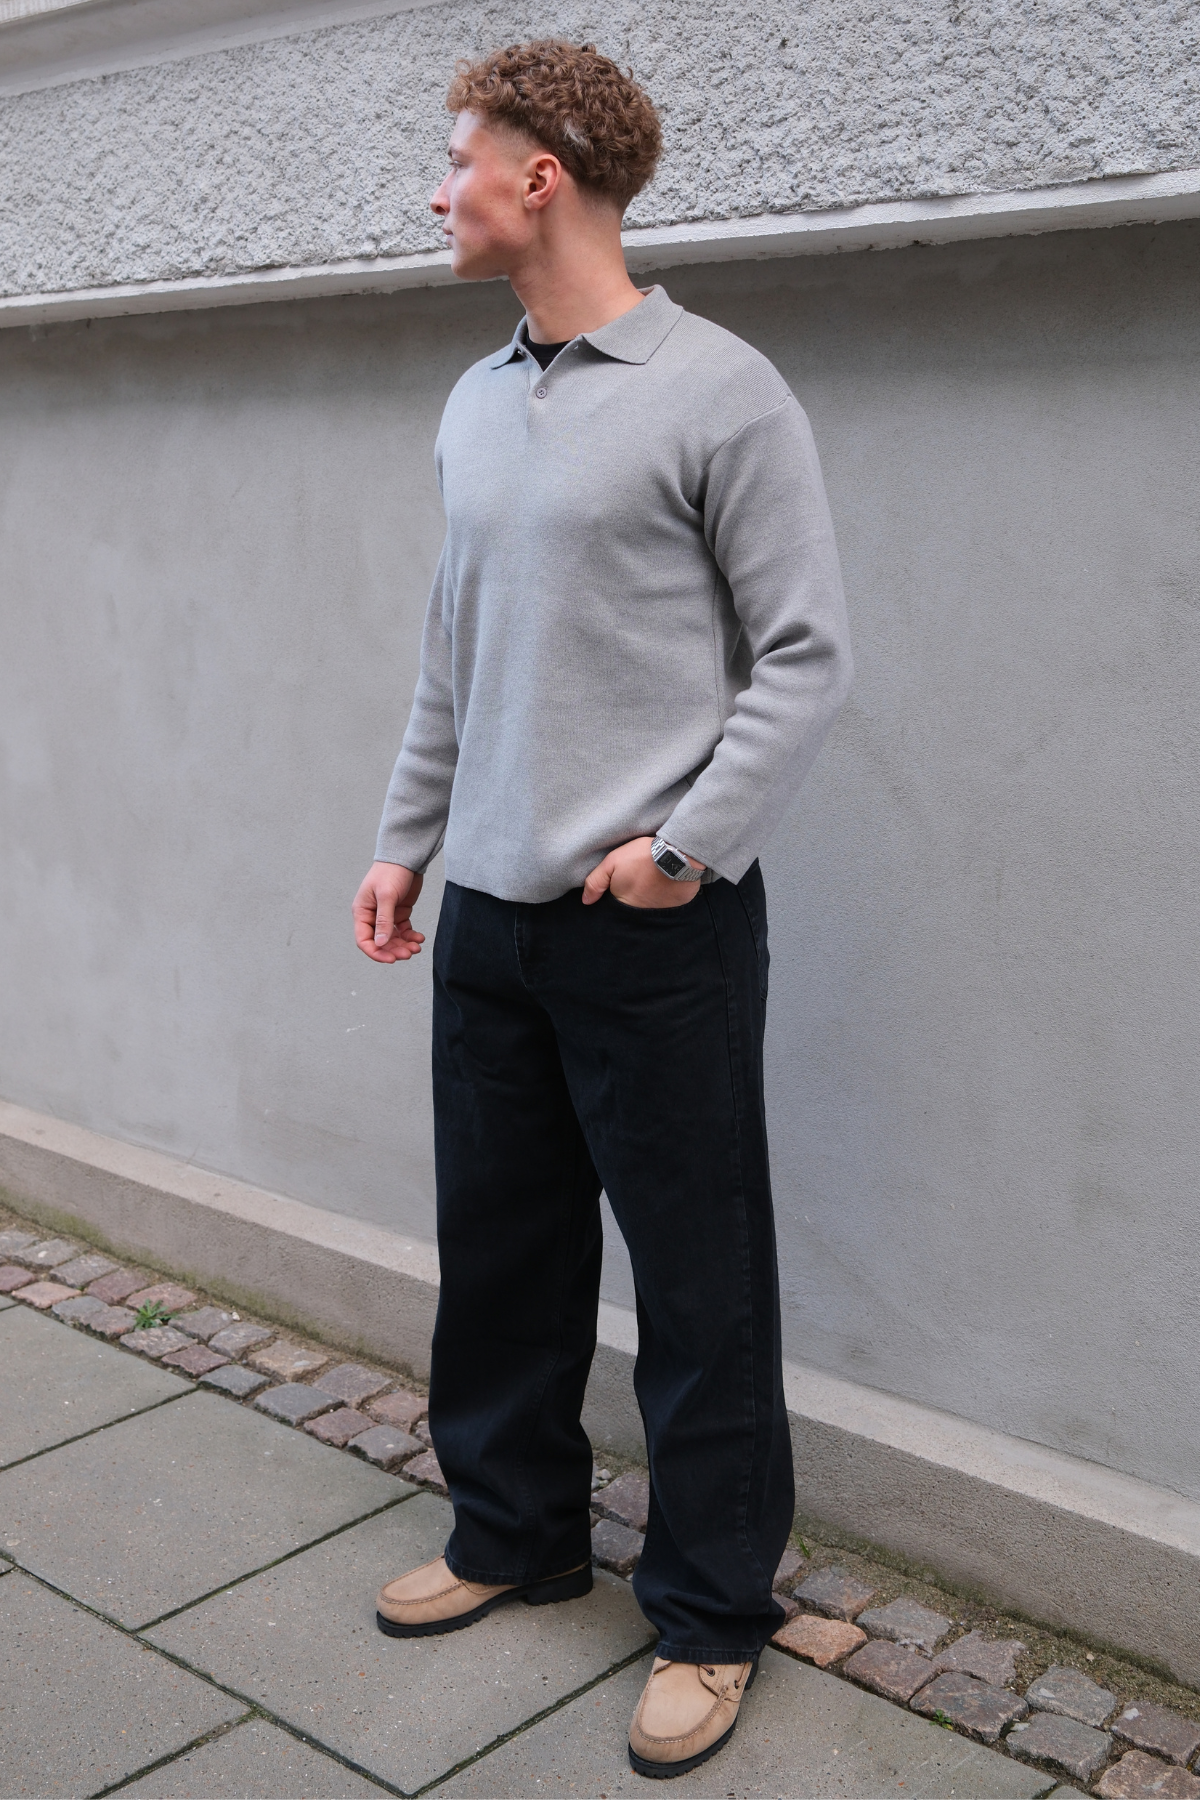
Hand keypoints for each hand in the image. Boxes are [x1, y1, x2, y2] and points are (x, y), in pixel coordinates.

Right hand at [353, 863, 424, 961]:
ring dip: (404, 945)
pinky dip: (411, 937)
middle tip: (409, 953)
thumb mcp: (387, 896)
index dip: (376, 952)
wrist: (406, 857)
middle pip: (381, 942)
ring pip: (393, 939)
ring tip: (417, 947)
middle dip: (394, 950)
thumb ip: (384, 921)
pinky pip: (403, 931)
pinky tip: (419, 938)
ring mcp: (386, 915)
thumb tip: (381, 944)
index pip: (364, 940)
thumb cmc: (391, 871)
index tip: (391, 959)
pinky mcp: (399, 913)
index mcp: (362, 912)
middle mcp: (372, 916)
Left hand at [582, 837, 702, 908]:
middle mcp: (639, 915)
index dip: (612, 901)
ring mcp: (658, 914)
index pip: (612, 911)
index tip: (617, 890)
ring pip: (646, 913)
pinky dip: (662, 902)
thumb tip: (586, 901)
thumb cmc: (643, 856)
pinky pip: (665, 911)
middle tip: (635, 887)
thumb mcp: (613, 862)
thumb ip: (596, 882)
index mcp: (623, 904)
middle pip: (629, 914)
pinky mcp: (675, 910)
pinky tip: (662, 889)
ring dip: (646, 904)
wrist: (678, 854)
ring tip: (648, 888)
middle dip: (629, 904)